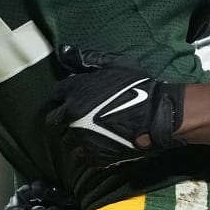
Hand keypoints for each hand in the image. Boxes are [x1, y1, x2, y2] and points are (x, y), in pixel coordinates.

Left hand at [48, 45, 185, 168]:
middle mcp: (72, 115)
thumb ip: (88, 59)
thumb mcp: (115, 64)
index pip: (56, 94)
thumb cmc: (138, 87)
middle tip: (75, 119)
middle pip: (53, 122)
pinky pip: (82, 157)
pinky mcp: (94, 156)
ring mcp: (82, 138)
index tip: (73, 97)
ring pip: (66, 142)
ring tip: (88, 134)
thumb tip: (65, 51)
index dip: (65, 95)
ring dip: (74, 138)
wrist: (156, 116)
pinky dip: (87, 153)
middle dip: (61, 120)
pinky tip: (98, 146)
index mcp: (75, 91)